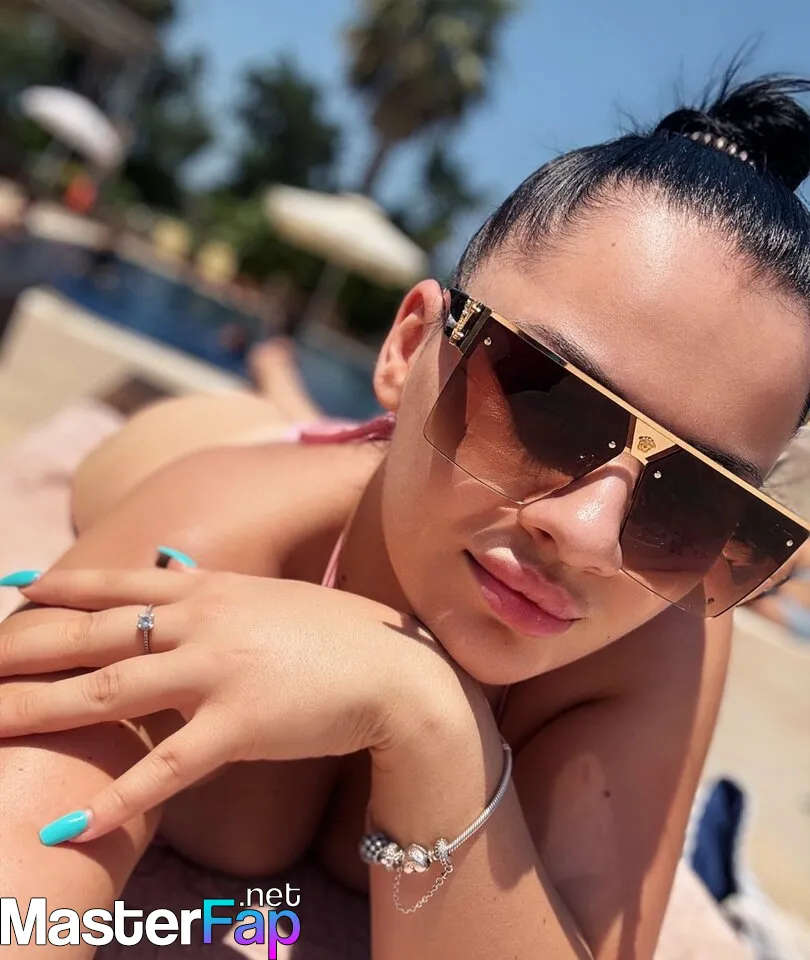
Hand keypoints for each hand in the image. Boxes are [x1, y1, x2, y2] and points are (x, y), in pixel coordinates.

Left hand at [0, 567, 457, 840]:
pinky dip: (117, 798)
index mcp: (210, 590)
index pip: (120, 585)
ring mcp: (218, 672)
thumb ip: (213, 589)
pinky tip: (75, 823)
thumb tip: (169, 568)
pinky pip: (166, 767)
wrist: (394, 669)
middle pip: (95, 635)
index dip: (63, 586)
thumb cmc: (334, 633)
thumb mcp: (267, 596)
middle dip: (25, 649)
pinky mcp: (240, 724)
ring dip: (41, 710)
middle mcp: (203, 623)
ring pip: (110, 692)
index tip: (15, 586)